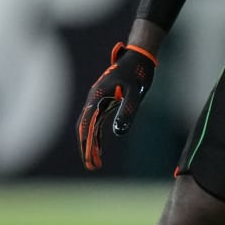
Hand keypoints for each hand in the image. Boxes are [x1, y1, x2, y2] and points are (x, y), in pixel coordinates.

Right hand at [76, 43, 156, 170]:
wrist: (139, 57)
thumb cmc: (137, 72)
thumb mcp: (135, 92)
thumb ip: (127, 110)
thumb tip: (118, 132)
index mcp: (97, 97)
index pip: (87, 124)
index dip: (87, 144)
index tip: (90, 160)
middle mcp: (94, 100)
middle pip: (85, 128)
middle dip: (87, 148)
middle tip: (91, 167)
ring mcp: (99, 101)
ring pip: (90, 127)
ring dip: (92, 144)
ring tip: (96, 163)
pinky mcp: (107, 102)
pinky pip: (98, 122)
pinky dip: (97, 136)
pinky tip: (101, 149)